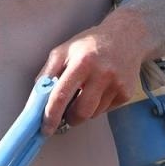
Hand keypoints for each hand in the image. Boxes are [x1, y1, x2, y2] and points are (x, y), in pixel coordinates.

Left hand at [38, 11, 147, 133]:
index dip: (51, 115)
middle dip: (70, 118)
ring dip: (84, 110)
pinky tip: (99, 89)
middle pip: (81, 112)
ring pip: (94, 113)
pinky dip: (97, 106)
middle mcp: (102, 74)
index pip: (62, 95)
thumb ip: (48, 73)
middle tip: (65, 114)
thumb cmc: (88, 45)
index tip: (45, 128)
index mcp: (81, 63)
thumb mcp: (63, 51)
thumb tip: (37, 99)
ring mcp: (117, 85)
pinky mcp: (127, 93)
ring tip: (84, 92)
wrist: (126, 37)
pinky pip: (106, 110)